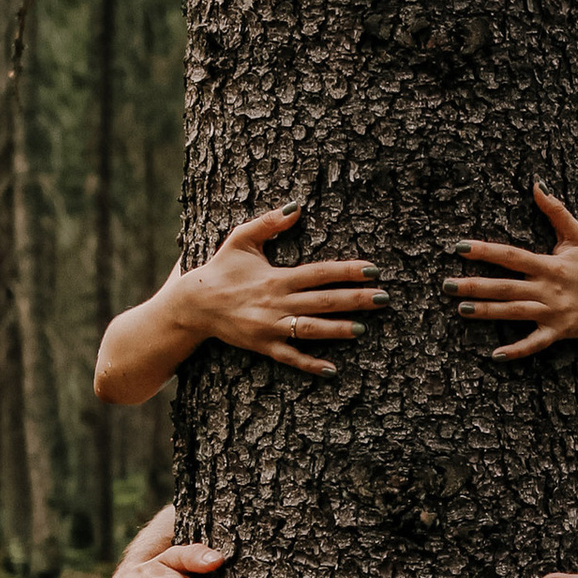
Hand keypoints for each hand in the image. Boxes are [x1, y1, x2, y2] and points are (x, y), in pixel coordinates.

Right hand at [183, 208, 381, 375]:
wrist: (193, 304)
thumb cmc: (220, 268)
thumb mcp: (241, 239)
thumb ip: (269, 222)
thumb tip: (297, 207)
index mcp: (277, 277)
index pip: (320, 272)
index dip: (348, 271)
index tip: (373, 269)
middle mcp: (277, 303)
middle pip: (324, 301)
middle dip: (356, 300)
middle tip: (384, 298)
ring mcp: (271, 327)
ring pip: (311, 329)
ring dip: (338, 330)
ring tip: (364, 329)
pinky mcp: (263, 346)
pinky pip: (290, 357)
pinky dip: (310, 364)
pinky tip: (332, 370)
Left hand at [448, 183, 577, 362]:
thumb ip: (557, 211)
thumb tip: (537, 184)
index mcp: (549, 265)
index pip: (512, 256)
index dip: (486, 251)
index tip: (460, 247)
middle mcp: (548, 289)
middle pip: (506, 286)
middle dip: (476, 286)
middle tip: (446, 285)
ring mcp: (552, 312)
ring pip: (515, 312)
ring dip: (488, 313)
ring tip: (461, 310)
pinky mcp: (557, 332)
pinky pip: (535, 343)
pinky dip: (518, 351)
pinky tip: (496, 355)